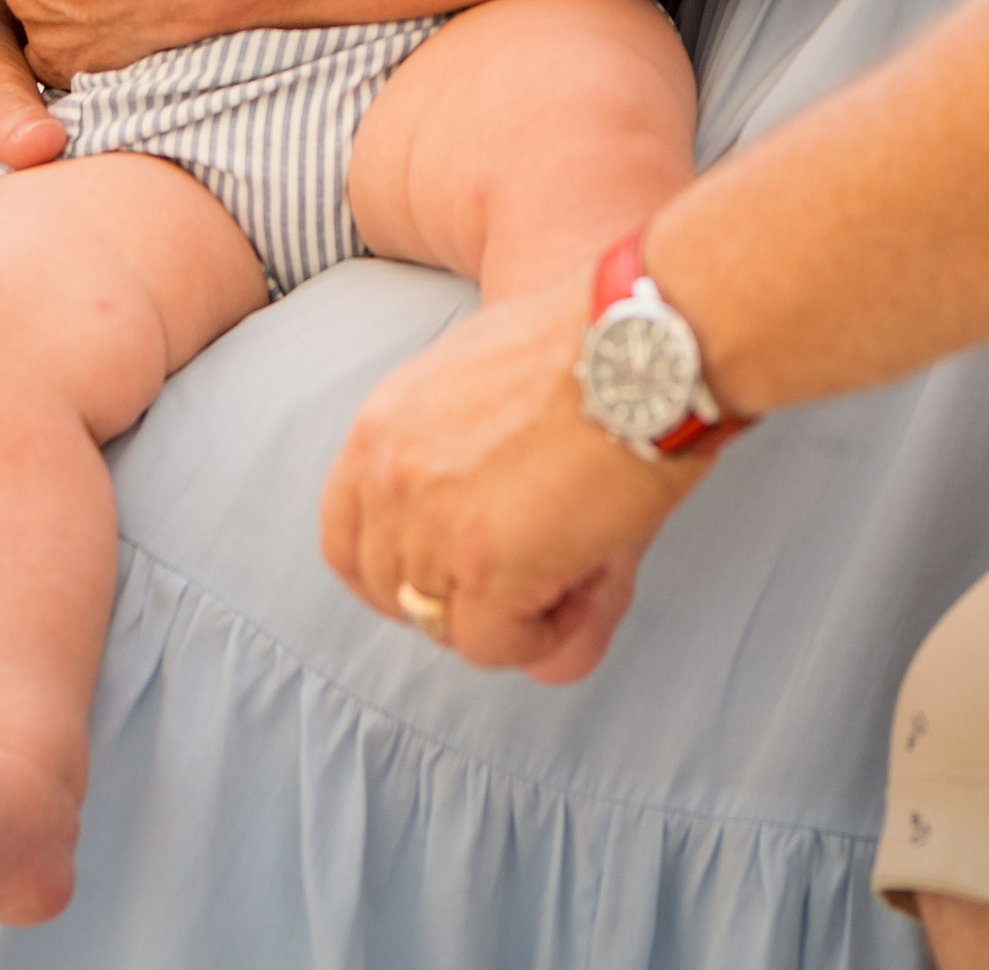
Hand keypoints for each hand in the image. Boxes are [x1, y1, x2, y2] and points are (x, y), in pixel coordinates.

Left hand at [322, 276, 704, 681]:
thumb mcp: (495, 386)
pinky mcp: (485, 564)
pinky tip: (585, 581)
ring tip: (571, 564)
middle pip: (393, 593)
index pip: (345, 540)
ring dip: (508, 615)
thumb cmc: (587, 348)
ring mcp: (432, 523)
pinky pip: (493, 647)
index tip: (450, 576)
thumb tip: (481, 590)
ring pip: (444, 626)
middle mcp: (391, 475)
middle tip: (531, 568)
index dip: (397, 574)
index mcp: (382, 426)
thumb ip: (466, 474)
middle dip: (459, 597)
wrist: (643, 341)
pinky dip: (541, 636)